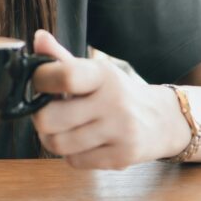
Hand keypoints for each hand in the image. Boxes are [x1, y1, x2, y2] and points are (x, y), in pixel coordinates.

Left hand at [30, 30, 188, 169]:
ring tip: (62, 130)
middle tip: (46, 113)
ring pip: (58, 144)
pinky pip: (75, 161)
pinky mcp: (122, 157)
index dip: (40, 80)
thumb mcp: (94, 72)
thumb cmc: (118, 93)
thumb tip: (38, 38)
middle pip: (49, 118)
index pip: (65, 76)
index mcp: (103, 74)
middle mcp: (114, 101)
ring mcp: (120, 131)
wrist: (163, 121)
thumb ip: (62, 58)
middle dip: (40, 117)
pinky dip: (71, 154)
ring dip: (52, 139)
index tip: (38, 84)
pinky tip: (82, 144)